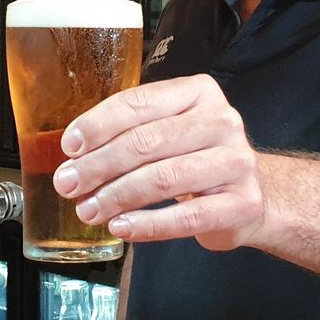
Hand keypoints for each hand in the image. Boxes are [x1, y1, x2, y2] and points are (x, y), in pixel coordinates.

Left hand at [51, 74, 265, 250]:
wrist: (250, 194)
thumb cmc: (196, 157)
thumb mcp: (169, 130)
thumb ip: (129, 132)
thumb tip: (75, 155)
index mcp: (198, 93)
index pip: (140, 102)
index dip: (99, 125)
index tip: (70, 147)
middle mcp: (222, 121)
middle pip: (148, 141)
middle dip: (100, 165)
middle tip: (69, 184)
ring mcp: (236, 162)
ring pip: (164, 178)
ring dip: (117, 197)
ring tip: (89, 210)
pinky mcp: (243, 203)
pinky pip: (187, 217)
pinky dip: (147, 224)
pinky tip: (121, 227)